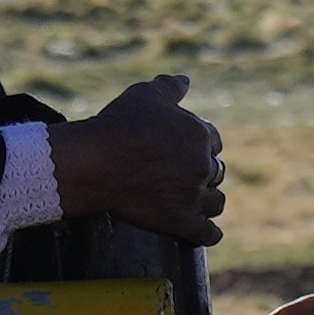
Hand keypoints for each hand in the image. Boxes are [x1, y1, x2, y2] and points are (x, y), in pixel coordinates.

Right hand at [51, 73, 226, 244]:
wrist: (98, 161)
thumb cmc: (119, 125)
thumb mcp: (145, 95)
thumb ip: (169, 87)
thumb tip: (186, 80)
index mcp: (198, 134)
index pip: (213, 140)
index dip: (202, 144)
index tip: (189, 149)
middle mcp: (201, 165)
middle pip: (215, 171)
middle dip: (203, 172)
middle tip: (187, 176)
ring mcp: (192, 195)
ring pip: (215, 202)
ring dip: (209, 202)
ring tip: (198, 203)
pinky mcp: (180, 220)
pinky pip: (207, 232)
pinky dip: (209, 234)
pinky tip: (207, 233)